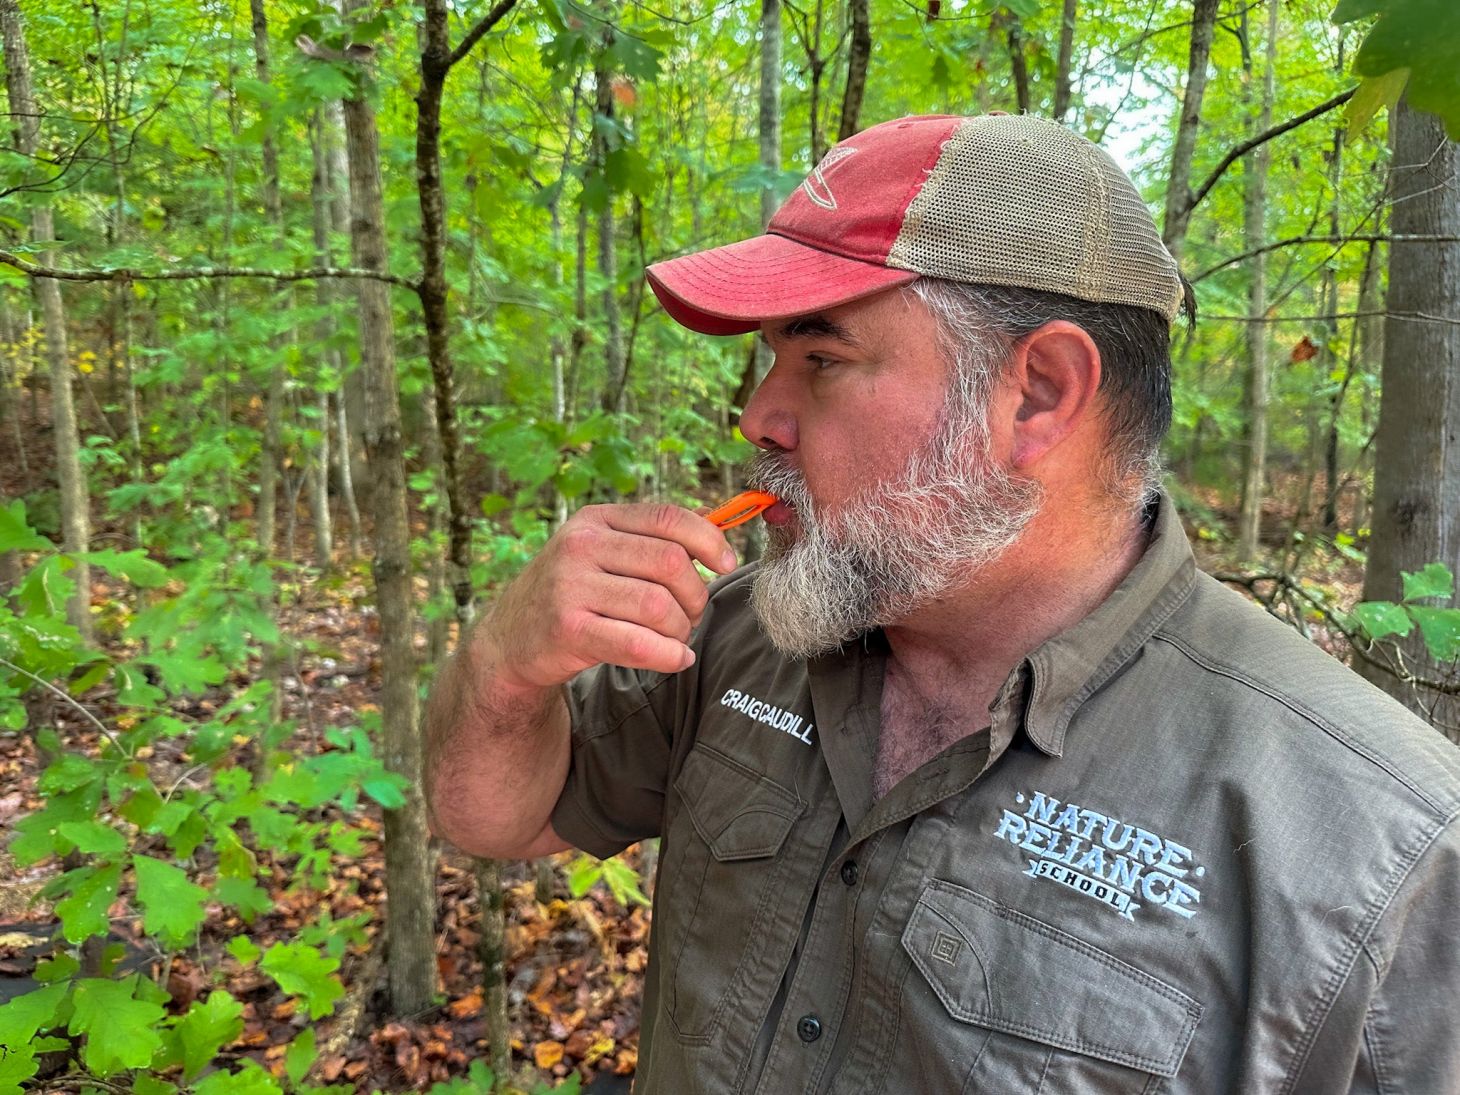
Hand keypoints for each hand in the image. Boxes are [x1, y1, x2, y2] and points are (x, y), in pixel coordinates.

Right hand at [482, 503, 737, 689]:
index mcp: (596, 519)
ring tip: (677, 638)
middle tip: (692, 615)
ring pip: (658, 605)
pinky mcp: (567, 629)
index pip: (667, 516)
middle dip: (696, 595)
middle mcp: (580, 546)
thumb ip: (648, 541)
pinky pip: (637, 642)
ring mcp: (570, 586)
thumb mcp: (600, 553)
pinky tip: (676, 658)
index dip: (708, 540)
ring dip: (681, 629)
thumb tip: (715, 533)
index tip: (725, 564)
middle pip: (670, 562)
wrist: (511, 640)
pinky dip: (668, 654)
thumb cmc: (573, 594)